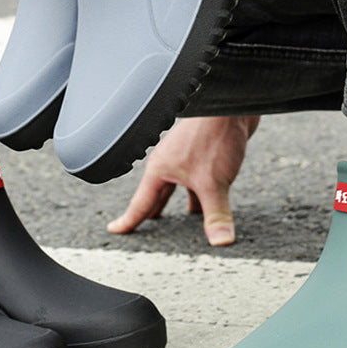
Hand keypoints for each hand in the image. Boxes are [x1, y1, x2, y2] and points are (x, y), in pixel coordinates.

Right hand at [107, 116, 259, 245]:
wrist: (232, 105)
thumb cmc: (213, 136)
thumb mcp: (213, 182)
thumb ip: (216, 214)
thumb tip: (221, 242)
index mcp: (161, 170)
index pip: (141, 203)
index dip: (128, 220)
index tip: (115, 230)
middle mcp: (170, 163)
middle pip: (158, 195)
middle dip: (154, 213)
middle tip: (146, 230)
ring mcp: (187, 157)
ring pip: (181, 187)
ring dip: (183, 204)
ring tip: (185, 222)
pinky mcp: (205, 153)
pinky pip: (198, 179)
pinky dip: (202, 193)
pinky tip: (213, 200)